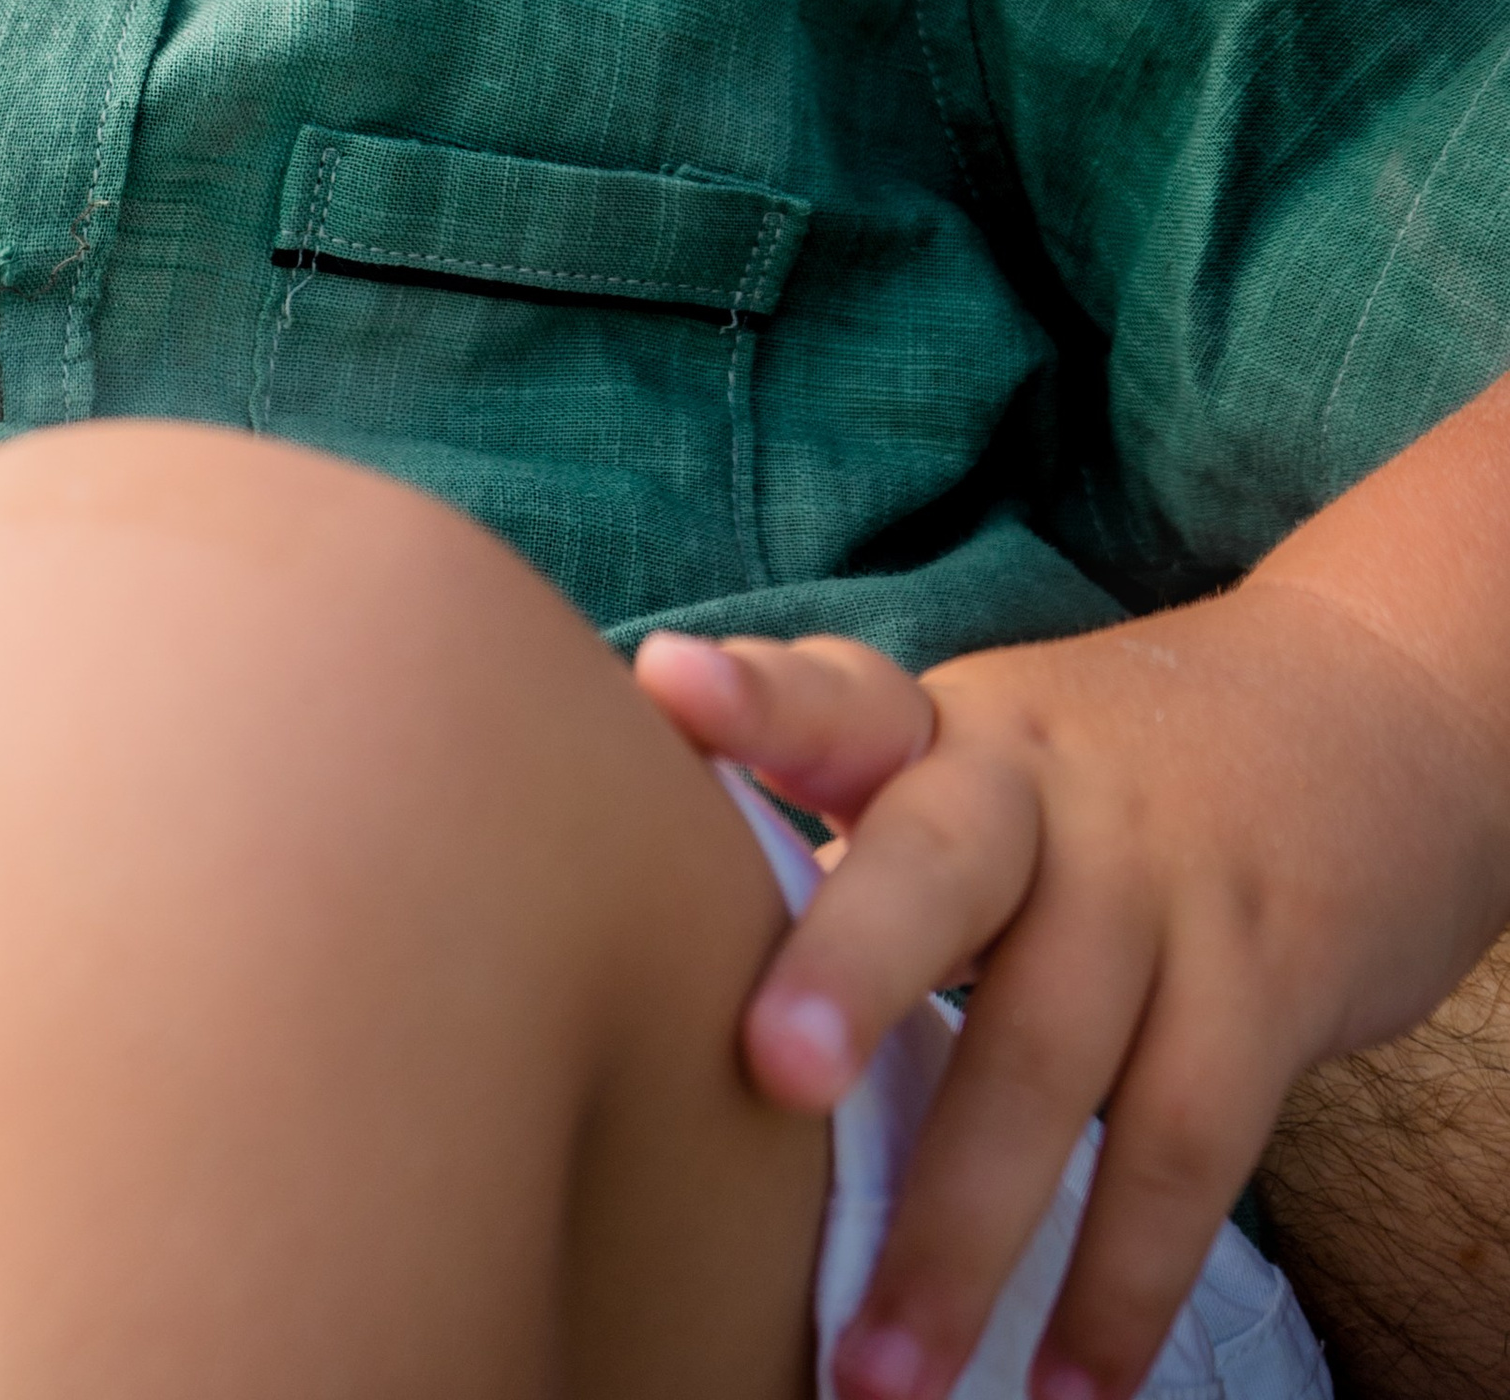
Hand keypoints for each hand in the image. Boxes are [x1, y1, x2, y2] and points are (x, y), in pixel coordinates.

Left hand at [636, 581, 1509, 1399]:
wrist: (1356, 716)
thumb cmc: (1090, 786)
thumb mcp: (972, 771)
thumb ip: (841, 856)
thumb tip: (663, 985)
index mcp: (941, 732)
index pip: (839, 696)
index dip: (756, 698)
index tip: (667, 688)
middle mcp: (1041, 787)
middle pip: (943, 867)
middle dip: (855, 965)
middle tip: (773, 1072)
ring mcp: (1160, 880)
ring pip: (1057, 1052)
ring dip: (966, 1229)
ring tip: (877, 1377)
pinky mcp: (1265, 981)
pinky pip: (1192, 1145)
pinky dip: (1124, 1282)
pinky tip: (1065, 1386)